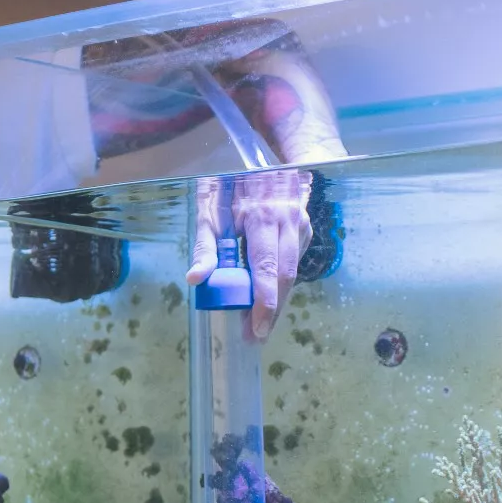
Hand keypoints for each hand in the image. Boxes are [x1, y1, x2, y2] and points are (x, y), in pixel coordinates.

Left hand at [186, 170, 312, 340]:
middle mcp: (289, 221)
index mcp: (263, 216)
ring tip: (258, 323)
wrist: (268, 165)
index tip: (256, 329)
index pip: (267, 268)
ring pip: (292, 273)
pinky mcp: (306, 230)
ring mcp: (302, 226)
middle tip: (255, 336)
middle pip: (285, 277)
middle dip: (271, 311)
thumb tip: (195, 280)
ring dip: (276, 300)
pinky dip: (280, 282)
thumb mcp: (210, 213)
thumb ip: (205, 247)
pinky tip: (266, 295)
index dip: (264, 303)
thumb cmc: (231, 188)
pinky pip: (293, 263)